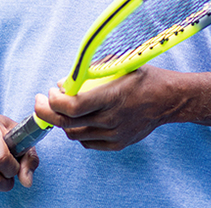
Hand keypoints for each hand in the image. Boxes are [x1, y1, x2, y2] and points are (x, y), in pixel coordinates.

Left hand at [34, 66, 184, 150]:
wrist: (170, 99)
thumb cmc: (143, 78)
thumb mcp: (119, 66)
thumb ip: (91, 74)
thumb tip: (65, 82)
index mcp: (112, 97)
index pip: (72, 106)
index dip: (54, 101)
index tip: (50, 90)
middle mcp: (112, 119)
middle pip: (68, 124)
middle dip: (46, 112)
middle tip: (40, 101)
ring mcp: (115, 134)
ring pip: (75, 135)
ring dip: (61, 121)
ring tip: (59, 108)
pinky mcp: (118, 144)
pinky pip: (88, 142)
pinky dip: (77, 132)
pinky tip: (77, 120)